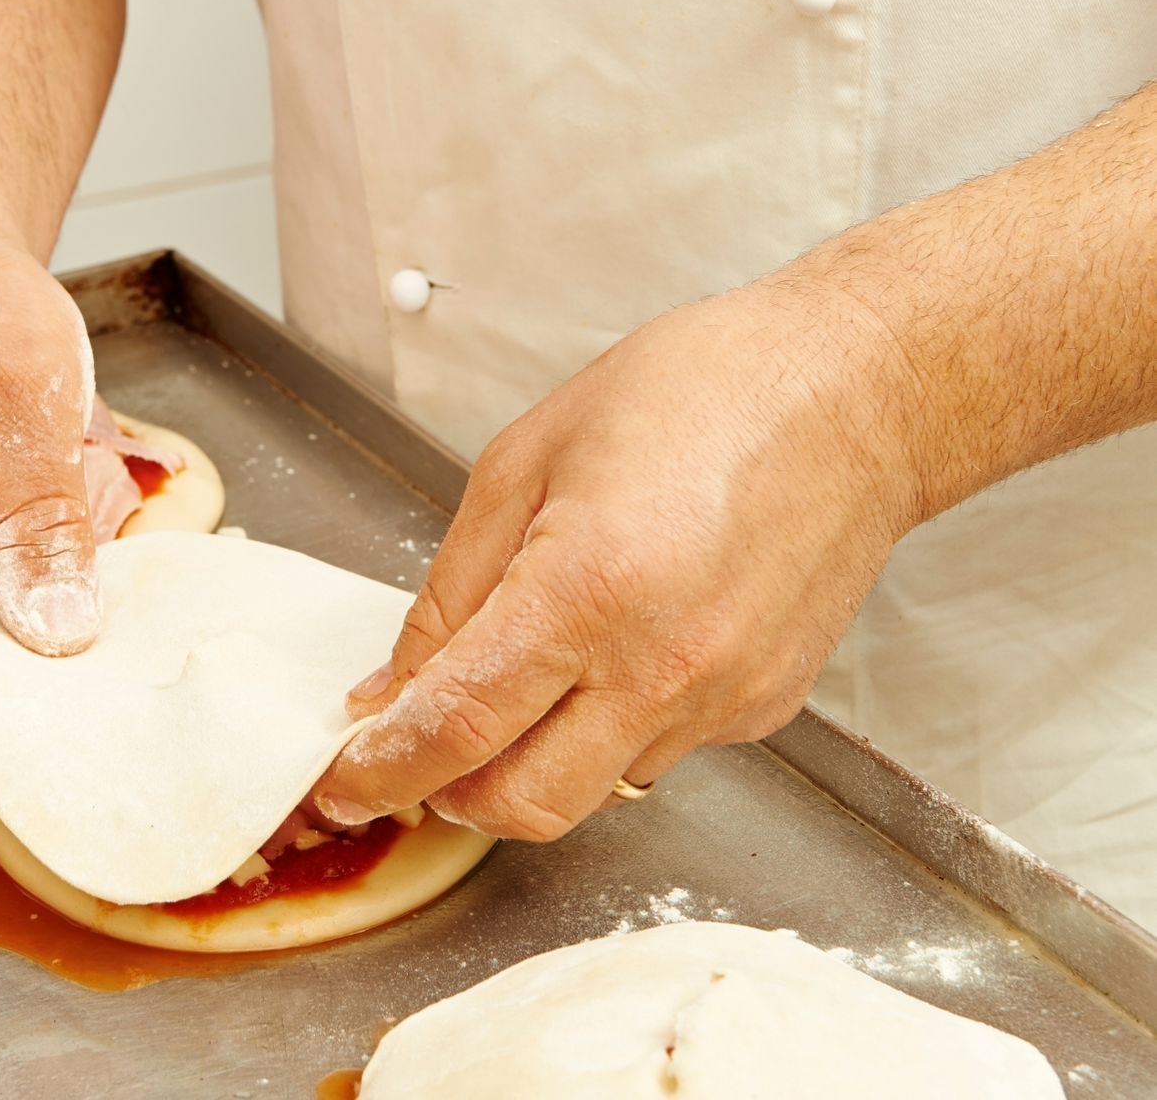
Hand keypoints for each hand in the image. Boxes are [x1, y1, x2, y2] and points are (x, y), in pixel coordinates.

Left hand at [311, 280, 924, 837]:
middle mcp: (661, 664)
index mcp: (587, 587)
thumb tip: (395, 686)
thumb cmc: (696, 393)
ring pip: (591, 790)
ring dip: (530, 762)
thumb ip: (450, 590)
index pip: (457, 726)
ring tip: (523, 680)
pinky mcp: (764, 710)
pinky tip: (613, 653)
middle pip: (521, 803)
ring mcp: (722, 699)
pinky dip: (605, 728)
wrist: (853, 396)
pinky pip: (655, 752)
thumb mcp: (525, 460)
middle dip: (449, 794)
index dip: (381, 770)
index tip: (343, 782)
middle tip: (418, 748)